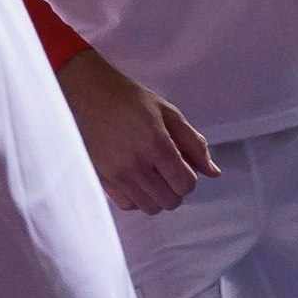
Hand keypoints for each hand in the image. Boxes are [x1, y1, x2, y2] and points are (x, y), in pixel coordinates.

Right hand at [58, 51, 217, 212]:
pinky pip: (127, 205)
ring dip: (156, 195)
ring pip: (150, 207)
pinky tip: (134, 179)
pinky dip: (136, 198)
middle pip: (171, 201)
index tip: (182, 164)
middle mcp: (137, 164)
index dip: (190, 176)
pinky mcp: (100, 178)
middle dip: (175, 188)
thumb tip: (213, 172)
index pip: (186, 184)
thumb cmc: (126, 97)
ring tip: (150, 175)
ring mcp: (116, 174)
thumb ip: (194, 143)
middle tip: (167, 170)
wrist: (83, 91)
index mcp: (157, 144)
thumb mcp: (167, 112)